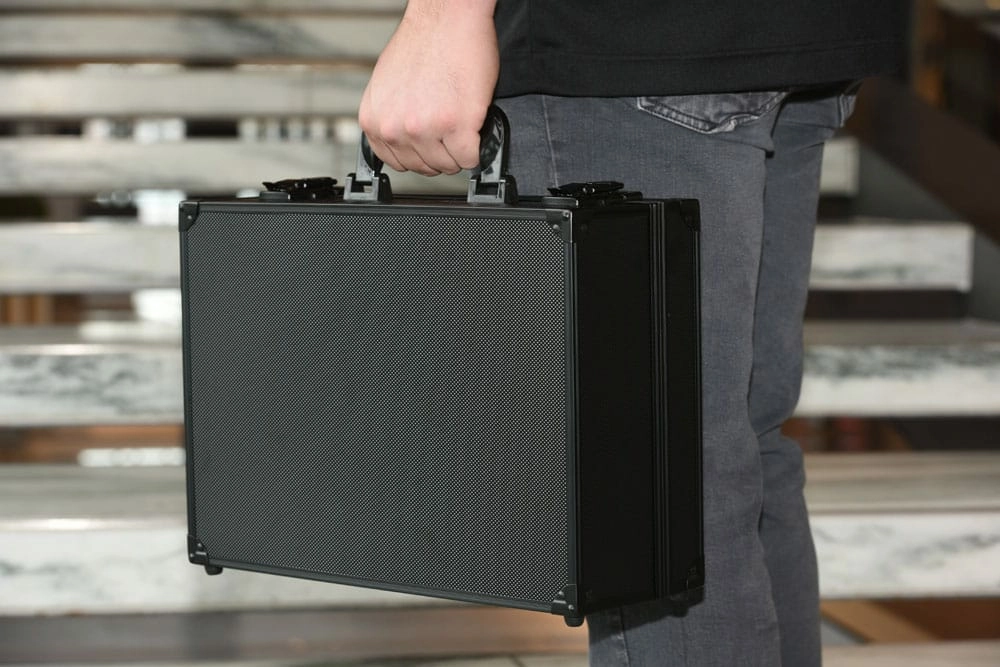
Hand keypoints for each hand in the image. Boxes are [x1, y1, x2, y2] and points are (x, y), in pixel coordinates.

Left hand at [359, 0, 498, 175]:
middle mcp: (395, 128)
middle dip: (442, 151)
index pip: (397, 162)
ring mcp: (425, 129)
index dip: (419, 153)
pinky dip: (478, 148)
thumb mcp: (388, 87)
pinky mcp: (456, 126)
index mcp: (375, 121)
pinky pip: (471, 158)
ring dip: (460, 149)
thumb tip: (402, 139)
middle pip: (425, 167)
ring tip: (461, 121)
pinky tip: (474, 126)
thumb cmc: (423, 42)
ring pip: (449, 165)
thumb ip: (391, 118)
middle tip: (450, 127)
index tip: (430, 144)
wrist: (447, 17)